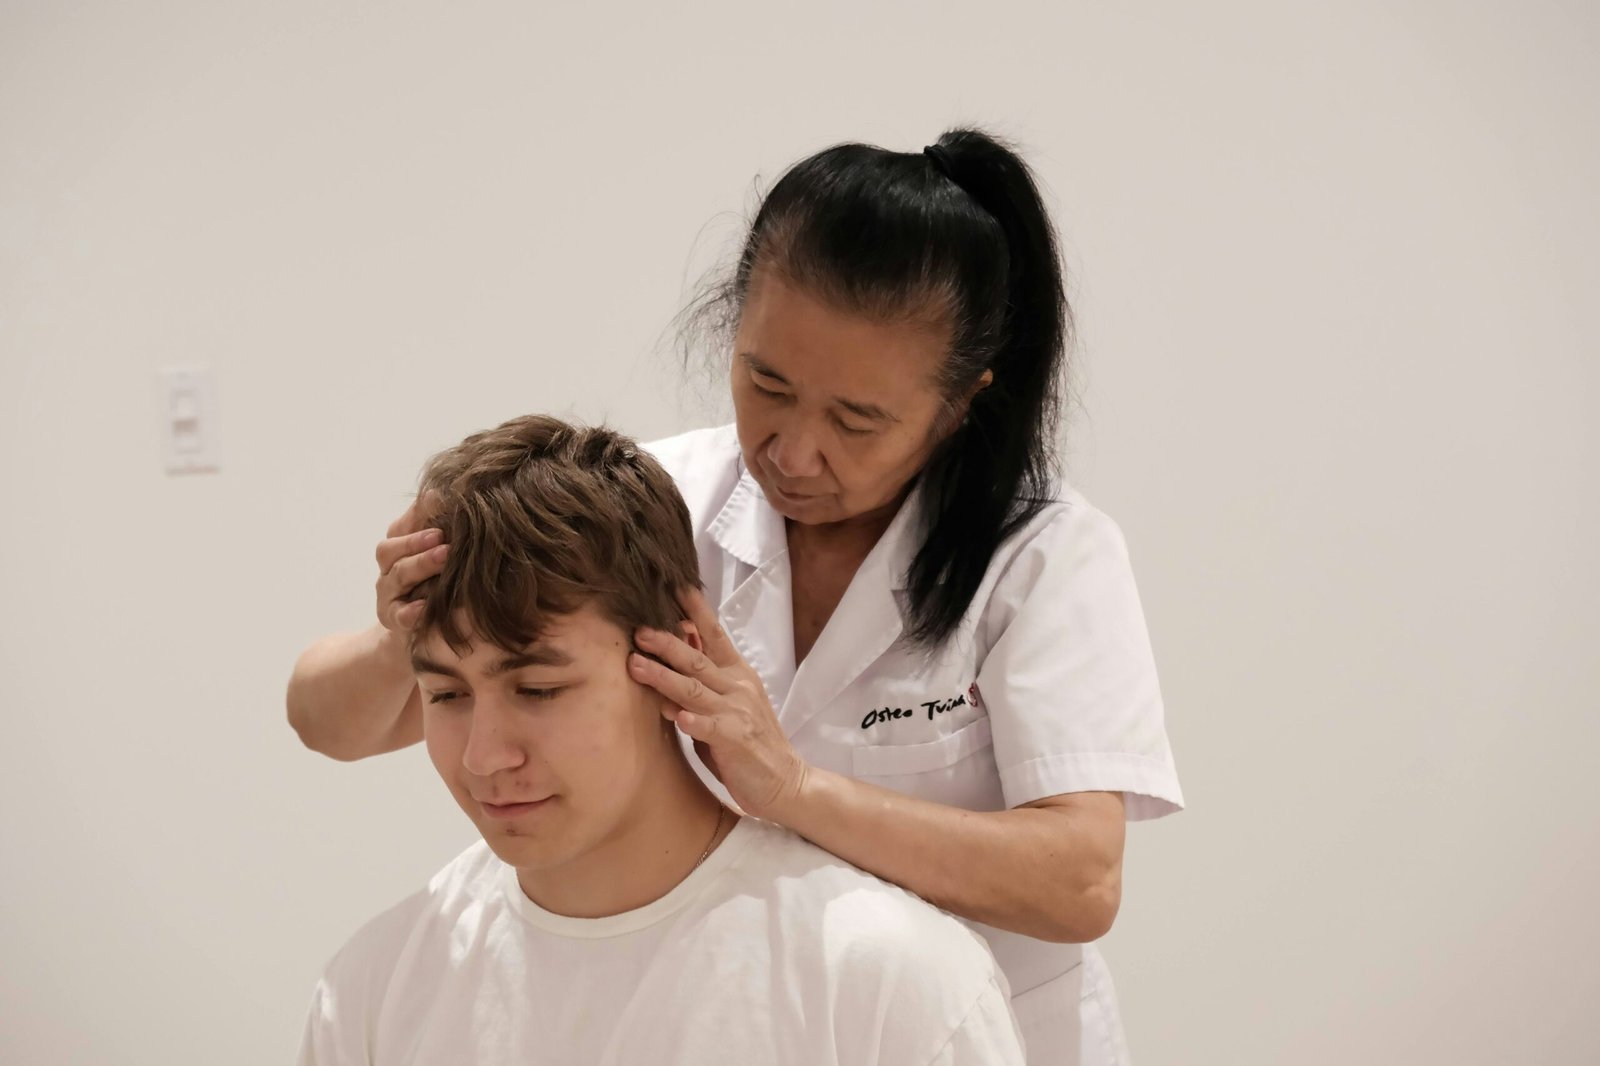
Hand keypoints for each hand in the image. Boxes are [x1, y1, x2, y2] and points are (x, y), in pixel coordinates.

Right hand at [374, 492, 446, 632]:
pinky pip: (400, 615)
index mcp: (397, 550)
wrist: (420, 632)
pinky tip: (425, 606)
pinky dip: (411, 611)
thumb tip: (440, 492)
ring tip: (444, 556)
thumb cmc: (431, 584)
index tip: (440, 501)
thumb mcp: (432, 554)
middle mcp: (388, 570)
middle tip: (442, 534)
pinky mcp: (395, 621)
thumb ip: (432, 527)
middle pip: (392, 550)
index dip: (416, 516)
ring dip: (420, 564)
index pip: (398, 529)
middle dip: (416, 540)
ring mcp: (389, 596)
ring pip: (397, 577)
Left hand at [629, 587, 809, 822]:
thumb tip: (667, 665)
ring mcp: (737, 712)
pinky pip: (710, 728)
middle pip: (697, 659)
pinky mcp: (736, 740)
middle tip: (638, 630)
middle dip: (665, 643)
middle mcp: (738, 687)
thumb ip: (699, 687)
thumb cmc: (748, 743)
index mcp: (737, 674)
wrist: (785, 781)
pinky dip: (693, 721)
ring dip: (663, 676)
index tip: (676, 587)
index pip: (715, 635)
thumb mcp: (725, 707)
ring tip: (636, 665)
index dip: (696, 611)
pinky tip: (676, 717)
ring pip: (694, 688)